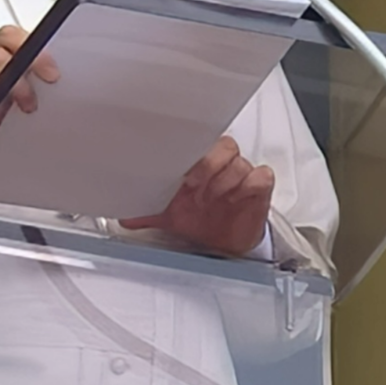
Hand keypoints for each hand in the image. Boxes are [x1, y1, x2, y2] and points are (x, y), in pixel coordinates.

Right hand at [0, 26, 59, 166]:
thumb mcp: (17, 108)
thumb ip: (35, 94)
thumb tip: (66, 95)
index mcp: (8, 59)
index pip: (26, 38)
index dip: (44, 47)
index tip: (58, 70)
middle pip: (10, 37)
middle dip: (34, 54)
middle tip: (50, 77)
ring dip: (16, 77)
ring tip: (27, 103)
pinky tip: (0, 102)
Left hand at [120, 135, 273, 256]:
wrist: (222, 242)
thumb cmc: (198, 219)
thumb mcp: (169, 215)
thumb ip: (147, 211)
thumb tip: (122, 215)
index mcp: (198, 163)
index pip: (200, 142)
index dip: (192, 155)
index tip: (181, 175)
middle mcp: (220, 165)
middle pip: (224, 146)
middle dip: (209, 166)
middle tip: (196, 188)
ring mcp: (240, 176)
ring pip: (241, 162)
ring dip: (225, 181)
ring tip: (213, 199)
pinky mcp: (258, 190)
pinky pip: (262, 176)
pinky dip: (250, 185)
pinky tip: (237, 198)